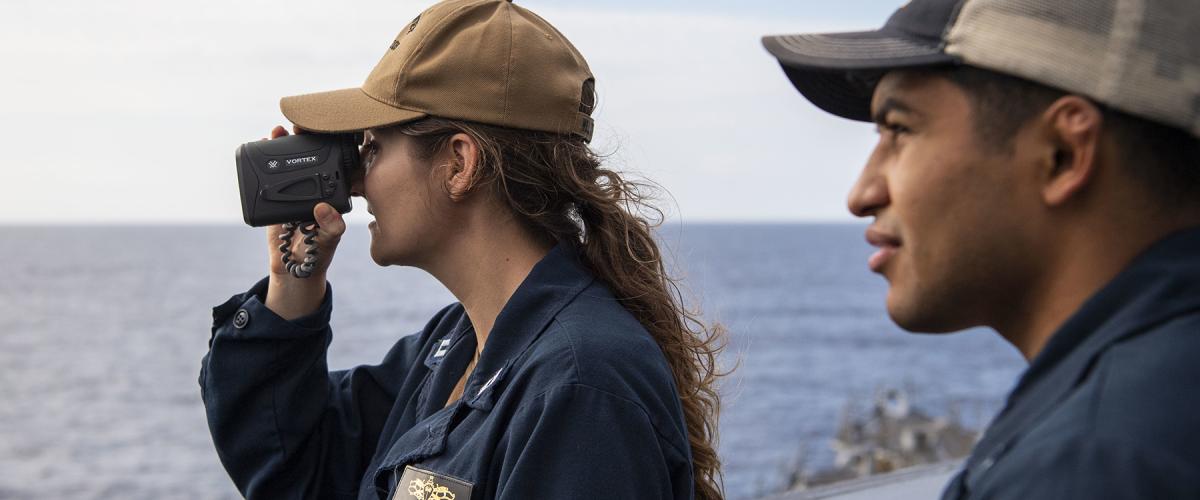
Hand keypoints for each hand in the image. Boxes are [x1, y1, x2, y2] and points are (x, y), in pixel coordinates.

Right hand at [262, 125, 347, 319]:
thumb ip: (330, 228)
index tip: (325, 132)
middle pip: (310, 155)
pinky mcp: (274, 194)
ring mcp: (294, 188)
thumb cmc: (318, 252)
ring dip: (283, 143)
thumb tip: (324, 210)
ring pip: (289, 160)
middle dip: (303, 138)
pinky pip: (269, 172)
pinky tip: (261, 145)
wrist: (292, 265)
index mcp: (332, 192)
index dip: (330, 145)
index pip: (334, 162)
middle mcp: (315, 185)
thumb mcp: (328, 241)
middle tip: (296, 127)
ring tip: (276, 131)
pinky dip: (264, 157)